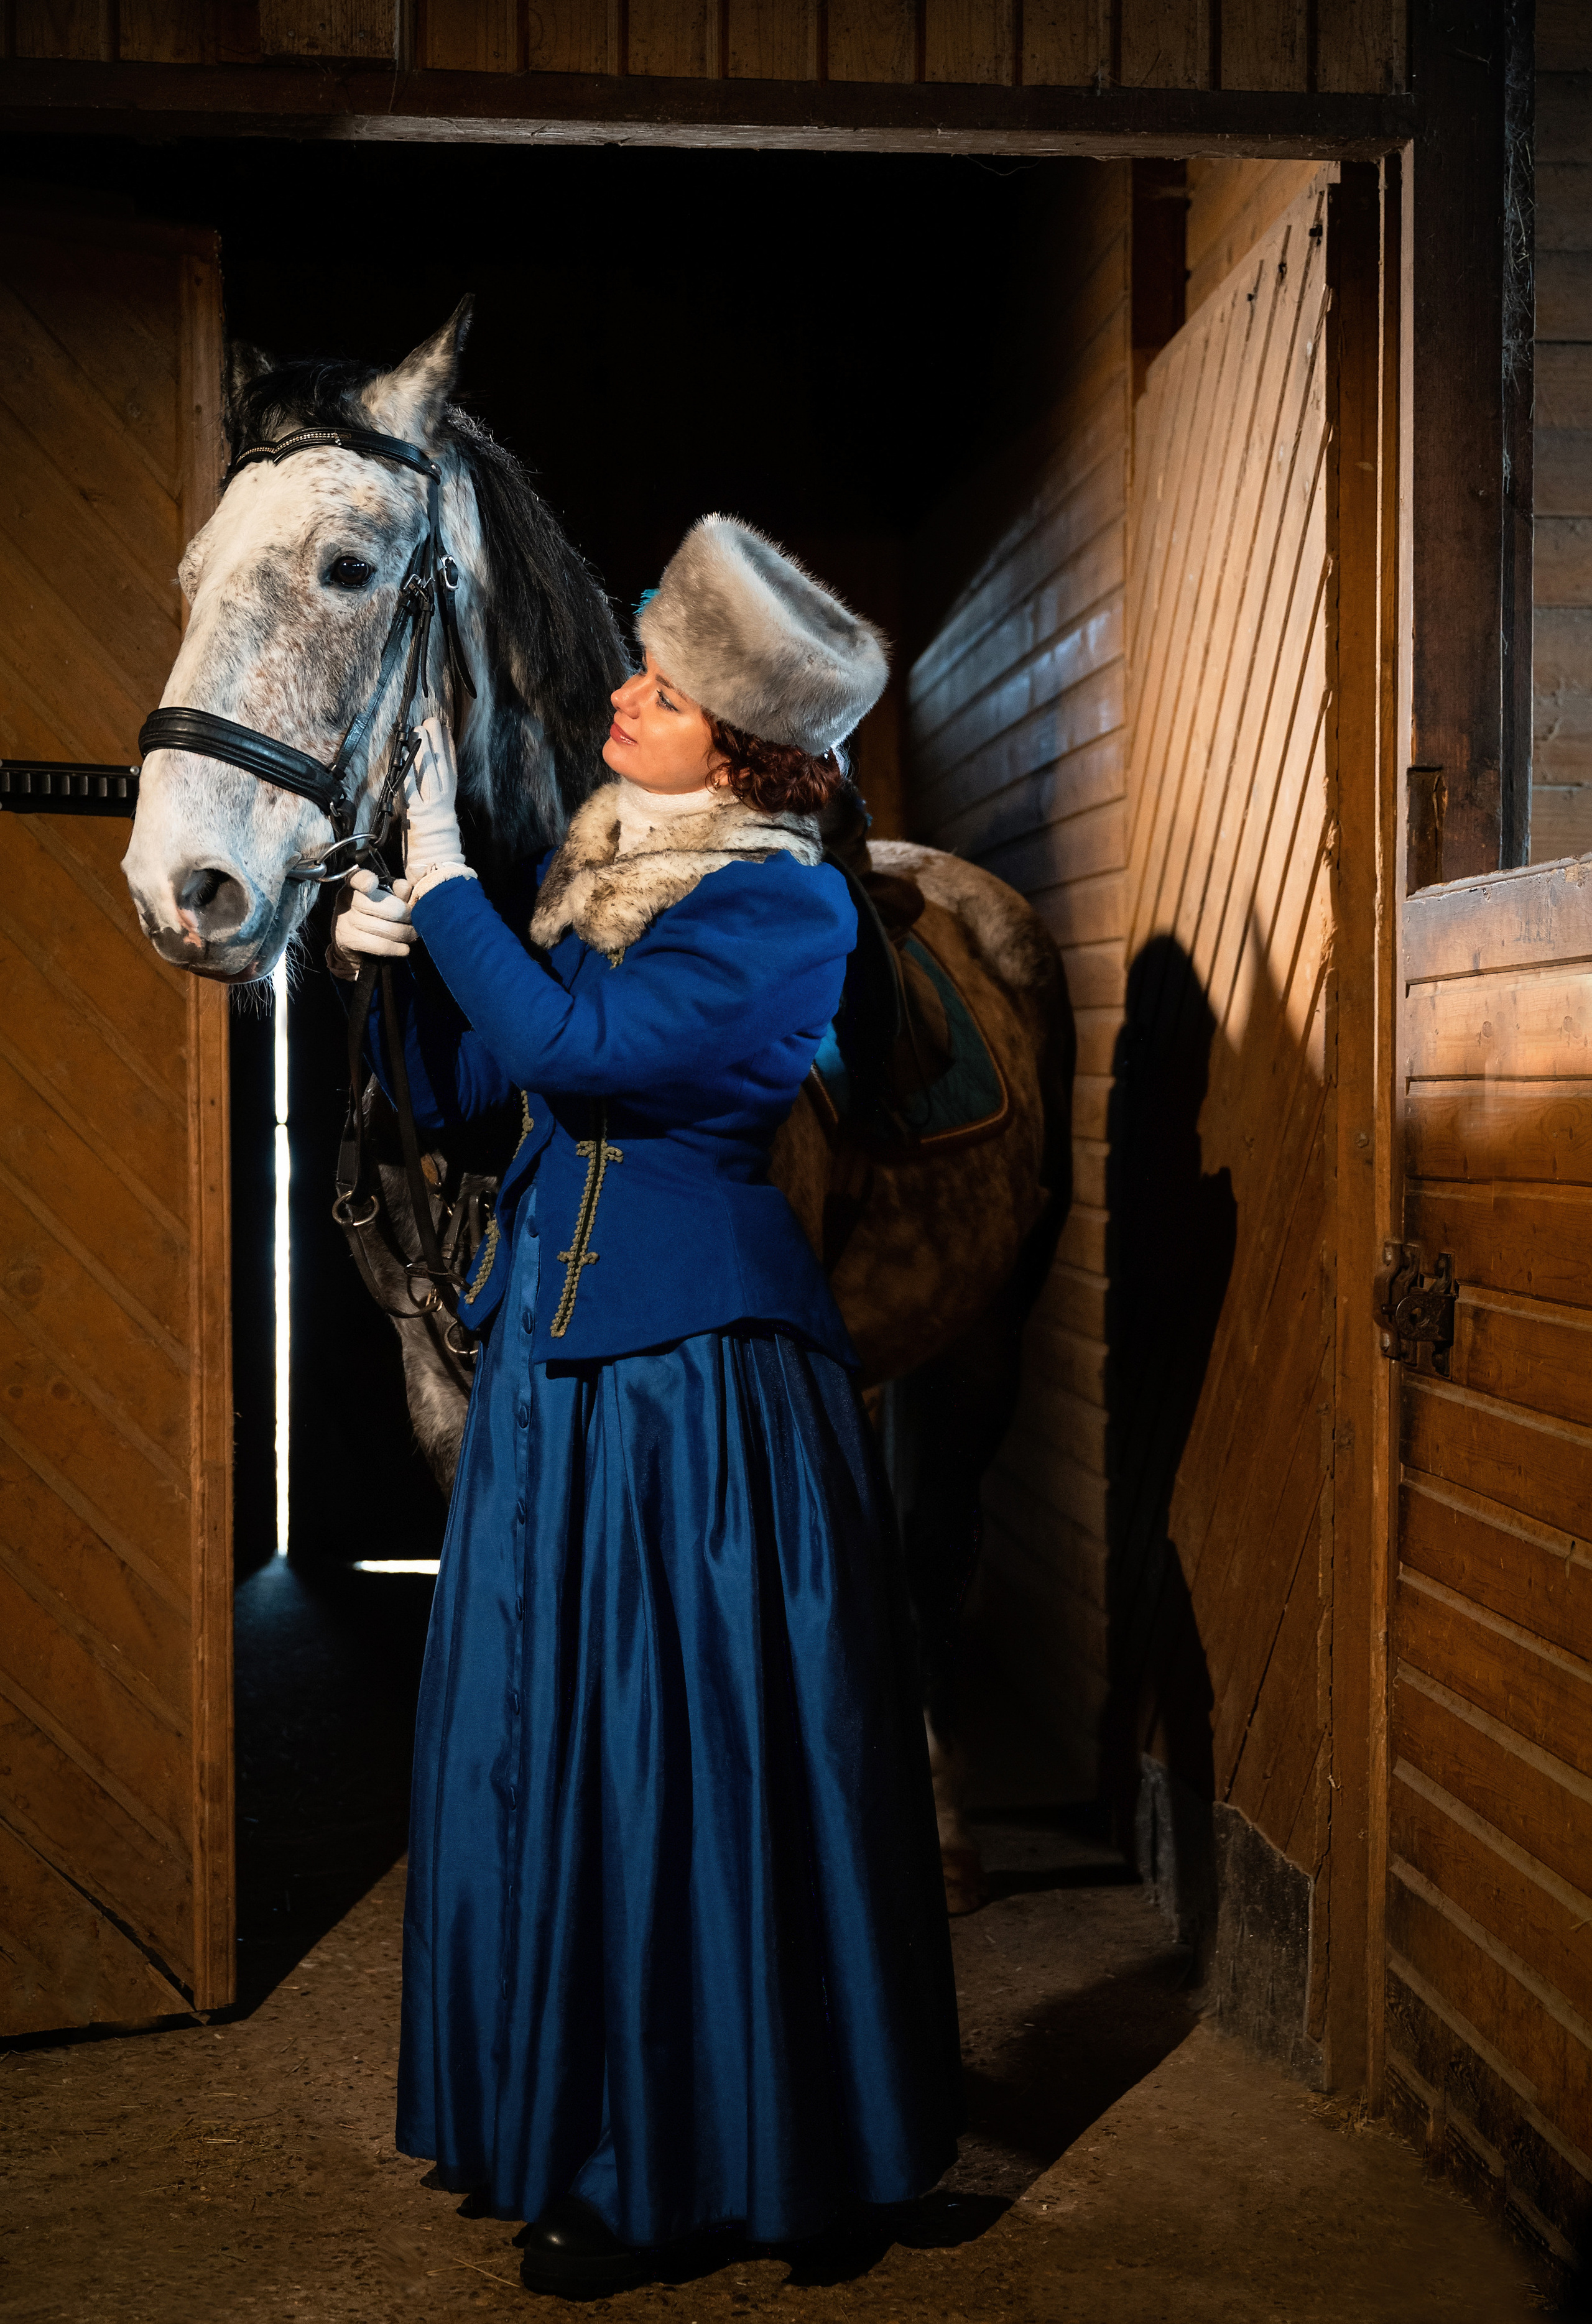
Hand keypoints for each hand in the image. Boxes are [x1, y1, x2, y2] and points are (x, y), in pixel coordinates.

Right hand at [332, 870, 417, 965]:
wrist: (353, 943)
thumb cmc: (374, 915)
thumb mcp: (386, 899)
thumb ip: (397, 892)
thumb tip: (404, 887)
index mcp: (355, 884)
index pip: (358, 878)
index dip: (365, 880)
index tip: (372, 884)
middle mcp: (346, 899)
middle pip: (382, 906)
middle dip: (405, 916)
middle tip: (414, 921)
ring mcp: (344, 920)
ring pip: (383, 928)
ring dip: (404, 934)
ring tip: (412, 935)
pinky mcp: (347, 940)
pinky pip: (378, 945)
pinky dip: (396, 948)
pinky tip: (404, 949)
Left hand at [404, 715, 468, 889]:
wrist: (441, 878)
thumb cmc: (436, 866)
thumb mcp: (436, 839)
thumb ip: (431, 823)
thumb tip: (426, 814)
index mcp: (445, 811)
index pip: (448, 776)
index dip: (447, 754)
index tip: (446, 735)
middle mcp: (441, 806)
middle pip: (440, 769)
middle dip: (437, 744)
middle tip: (432, 721)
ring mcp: (431, 810)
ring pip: (429, 774)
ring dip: (425, 751)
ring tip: (421, 729)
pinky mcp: (419, 816)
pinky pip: (413, 790)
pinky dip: (411, 773)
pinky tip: (407, 757)